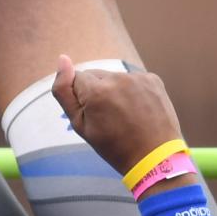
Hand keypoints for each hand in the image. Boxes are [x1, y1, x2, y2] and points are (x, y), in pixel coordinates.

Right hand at [52, 53, 183, 177]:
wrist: (154, 157)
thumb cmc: (114, 146)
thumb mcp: (80, 125)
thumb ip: (64, 92)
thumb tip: (62, 59)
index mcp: (95, 91)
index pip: (76, 79)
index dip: (81, 98)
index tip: (94, 115)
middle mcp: (117, 78)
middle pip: (95, 76)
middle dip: (97, 92)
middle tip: (109, 118)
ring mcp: (137, 77)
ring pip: (114, 78)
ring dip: (114, 91)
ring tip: (125, 115)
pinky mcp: (152, 79)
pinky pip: (132, 79)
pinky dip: (132, 91)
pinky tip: (138, 109)